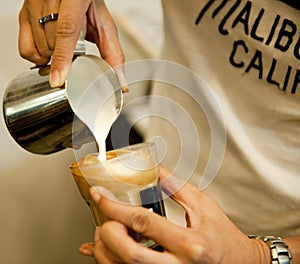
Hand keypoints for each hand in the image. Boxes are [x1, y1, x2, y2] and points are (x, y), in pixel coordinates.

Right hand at [18, 0, 123, 86]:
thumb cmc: (89, 3)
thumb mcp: (104, 25)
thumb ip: (113, 53)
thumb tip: (119, 80)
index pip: (66, 31)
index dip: (62, 58)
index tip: (59, 79)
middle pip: (53, 45)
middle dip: (65, 57)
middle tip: (76, 50)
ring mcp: (33, 5)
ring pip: (40, 48)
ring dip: (53, 56)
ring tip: (64, 44)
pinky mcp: (23, 13)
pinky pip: (25, 48)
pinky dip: (38, 56)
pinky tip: (50, 49)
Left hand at [79, 167, 270, 263]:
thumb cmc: (225, 239)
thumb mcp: (204, 206)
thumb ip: (176, 186)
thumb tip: (154, 169)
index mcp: (189, 243)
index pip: (143, 222)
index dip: (115, 207)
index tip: (100, 196)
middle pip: (128, 254)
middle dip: (107, 233)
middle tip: (104, 218)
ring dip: (105, 250)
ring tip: (104, 231)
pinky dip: (110, 262)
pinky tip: (103, 251)